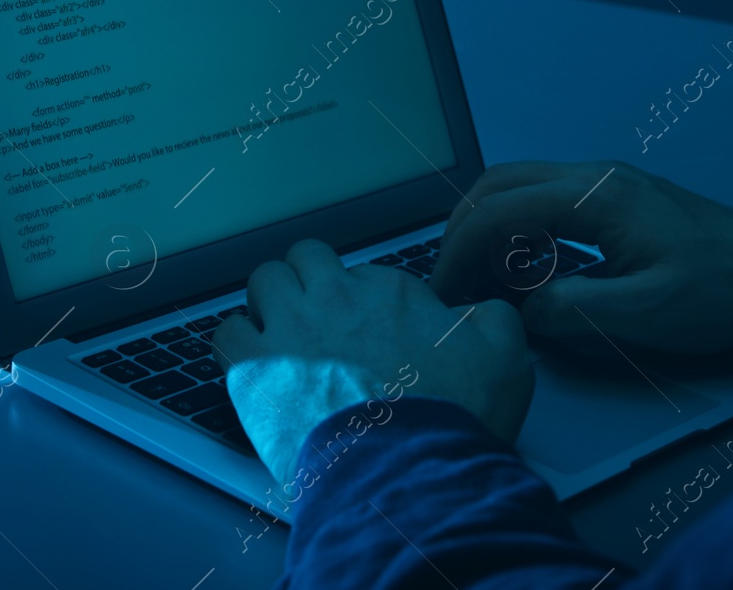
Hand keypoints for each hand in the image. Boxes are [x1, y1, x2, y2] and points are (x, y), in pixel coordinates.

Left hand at [214, 239, 533, 484]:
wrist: (406, 472)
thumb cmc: (450, 421)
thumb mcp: (506, 358)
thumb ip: (492, 318)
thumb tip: (478, 309)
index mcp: (390, 291)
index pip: (366, 275)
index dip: (368, 304)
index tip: (372, 333)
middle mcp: (336, 297)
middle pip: (307, 260)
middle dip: (310, 282)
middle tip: (319, 317)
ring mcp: (291, 328)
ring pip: (264, 281)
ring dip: (270, 302)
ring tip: (281, 332)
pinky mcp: (254, 368)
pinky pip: (226, 331)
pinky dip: (235, 342)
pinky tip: (250, 361)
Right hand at [431, 161, 732, 355]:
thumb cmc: (721, 290)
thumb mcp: (646, 312)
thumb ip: (575, 309)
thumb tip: (524, 310)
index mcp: (596, 195)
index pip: (500, 206)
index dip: (460, 246)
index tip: (444, 286)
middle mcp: (593, 177)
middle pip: (500, 183)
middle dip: (462, 228)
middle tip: (448, 278)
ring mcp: (603, 186)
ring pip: (519, 188)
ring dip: (489, 227)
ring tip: (479, 279)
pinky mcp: (612, 202)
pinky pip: (546, 203)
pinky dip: (518, 230)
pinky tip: (525, 271)